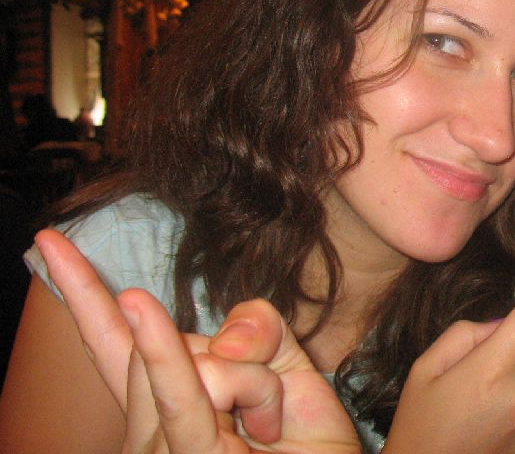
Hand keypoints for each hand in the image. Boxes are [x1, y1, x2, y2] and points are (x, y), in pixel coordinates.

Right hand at [34, 229, 360, 453]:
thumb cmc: (306, 440)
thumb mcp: (289, 365)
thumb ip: (257, 329)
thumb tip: (226, 339)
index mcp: (167, 399)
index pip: (110, 340)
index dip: (82, 291)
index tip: (51, 240)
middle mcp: (150, 427)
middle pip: (164, 342)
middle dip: (234, 353)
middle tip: (268, 407)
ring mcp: (162, 449)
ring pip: (192, 361)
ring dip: (257, 382)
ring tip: (270, 427)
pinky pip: (178, 393)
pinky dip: (162, 352)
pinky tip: (136, 306)